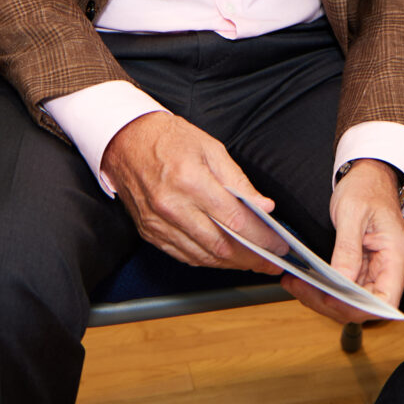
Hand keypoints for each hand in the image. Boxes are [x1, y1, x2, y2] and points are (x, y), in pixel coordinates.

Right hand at [101, 111, 284, 272]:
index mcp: (191, 181)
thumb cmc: (169, 139)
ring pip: (202, 256)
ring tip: (253, 263)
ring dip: (231, 264)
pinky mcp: (150, 233)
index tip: (277, 245)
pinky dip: (207, 260)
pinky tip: (224, 258)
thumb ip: (238, 181)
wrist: (126, 141)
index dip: (260, 237)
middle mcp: (172, 207)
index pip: (234, 220)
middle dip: (251, 258)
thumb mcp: (211, 149)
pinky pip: (183, 255)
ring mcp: (158, 223)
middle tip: (271, 263)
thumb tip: (262, 206)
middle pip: (220, 245)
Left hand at [284, 159, 403, 323]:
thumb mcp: (353, 213)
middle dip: (331, 303)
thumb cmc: (367, 188)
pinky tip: (302, 280)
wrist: (369, 177)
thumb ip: (348, 249)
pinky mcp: (361, 270)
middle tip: (301, 288)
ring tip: (295, 283)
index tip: (331, 298)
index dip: (359, 308)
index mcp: (395, 257)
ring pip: (350, 302)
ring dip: (321, 298)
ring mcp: (375, 271)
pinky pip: (343, 289)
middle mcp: (388, 270)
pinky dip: (322, 288)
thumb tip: (342, 281)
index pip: (385, 301)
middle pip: (364, 306)